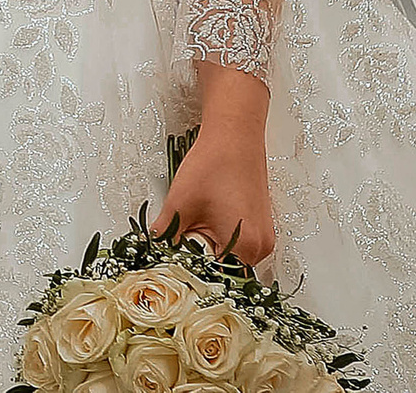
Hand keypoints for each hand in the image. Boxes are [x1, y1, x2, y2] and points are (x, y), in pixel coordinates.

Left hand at [156, 87, 276, 267]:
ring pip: (231, 257)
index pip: (218, 280)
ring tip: (189, 234)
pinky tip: (203, 225)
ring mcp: (263, 236)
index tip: (174, 272)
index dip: (193, 277)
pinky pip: (237, 244)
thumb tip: (152, 251)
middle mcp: (261, 246)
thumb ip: (165, 234)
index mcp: (245, 246)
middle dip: (200, 264)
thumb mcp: (180, 204)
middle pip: (226, 271)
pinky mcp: (259, 225)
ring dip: (209, 250)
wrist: (234, 136)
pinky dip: (219, 240)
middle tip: (176, 251)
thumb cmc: (212, 166)